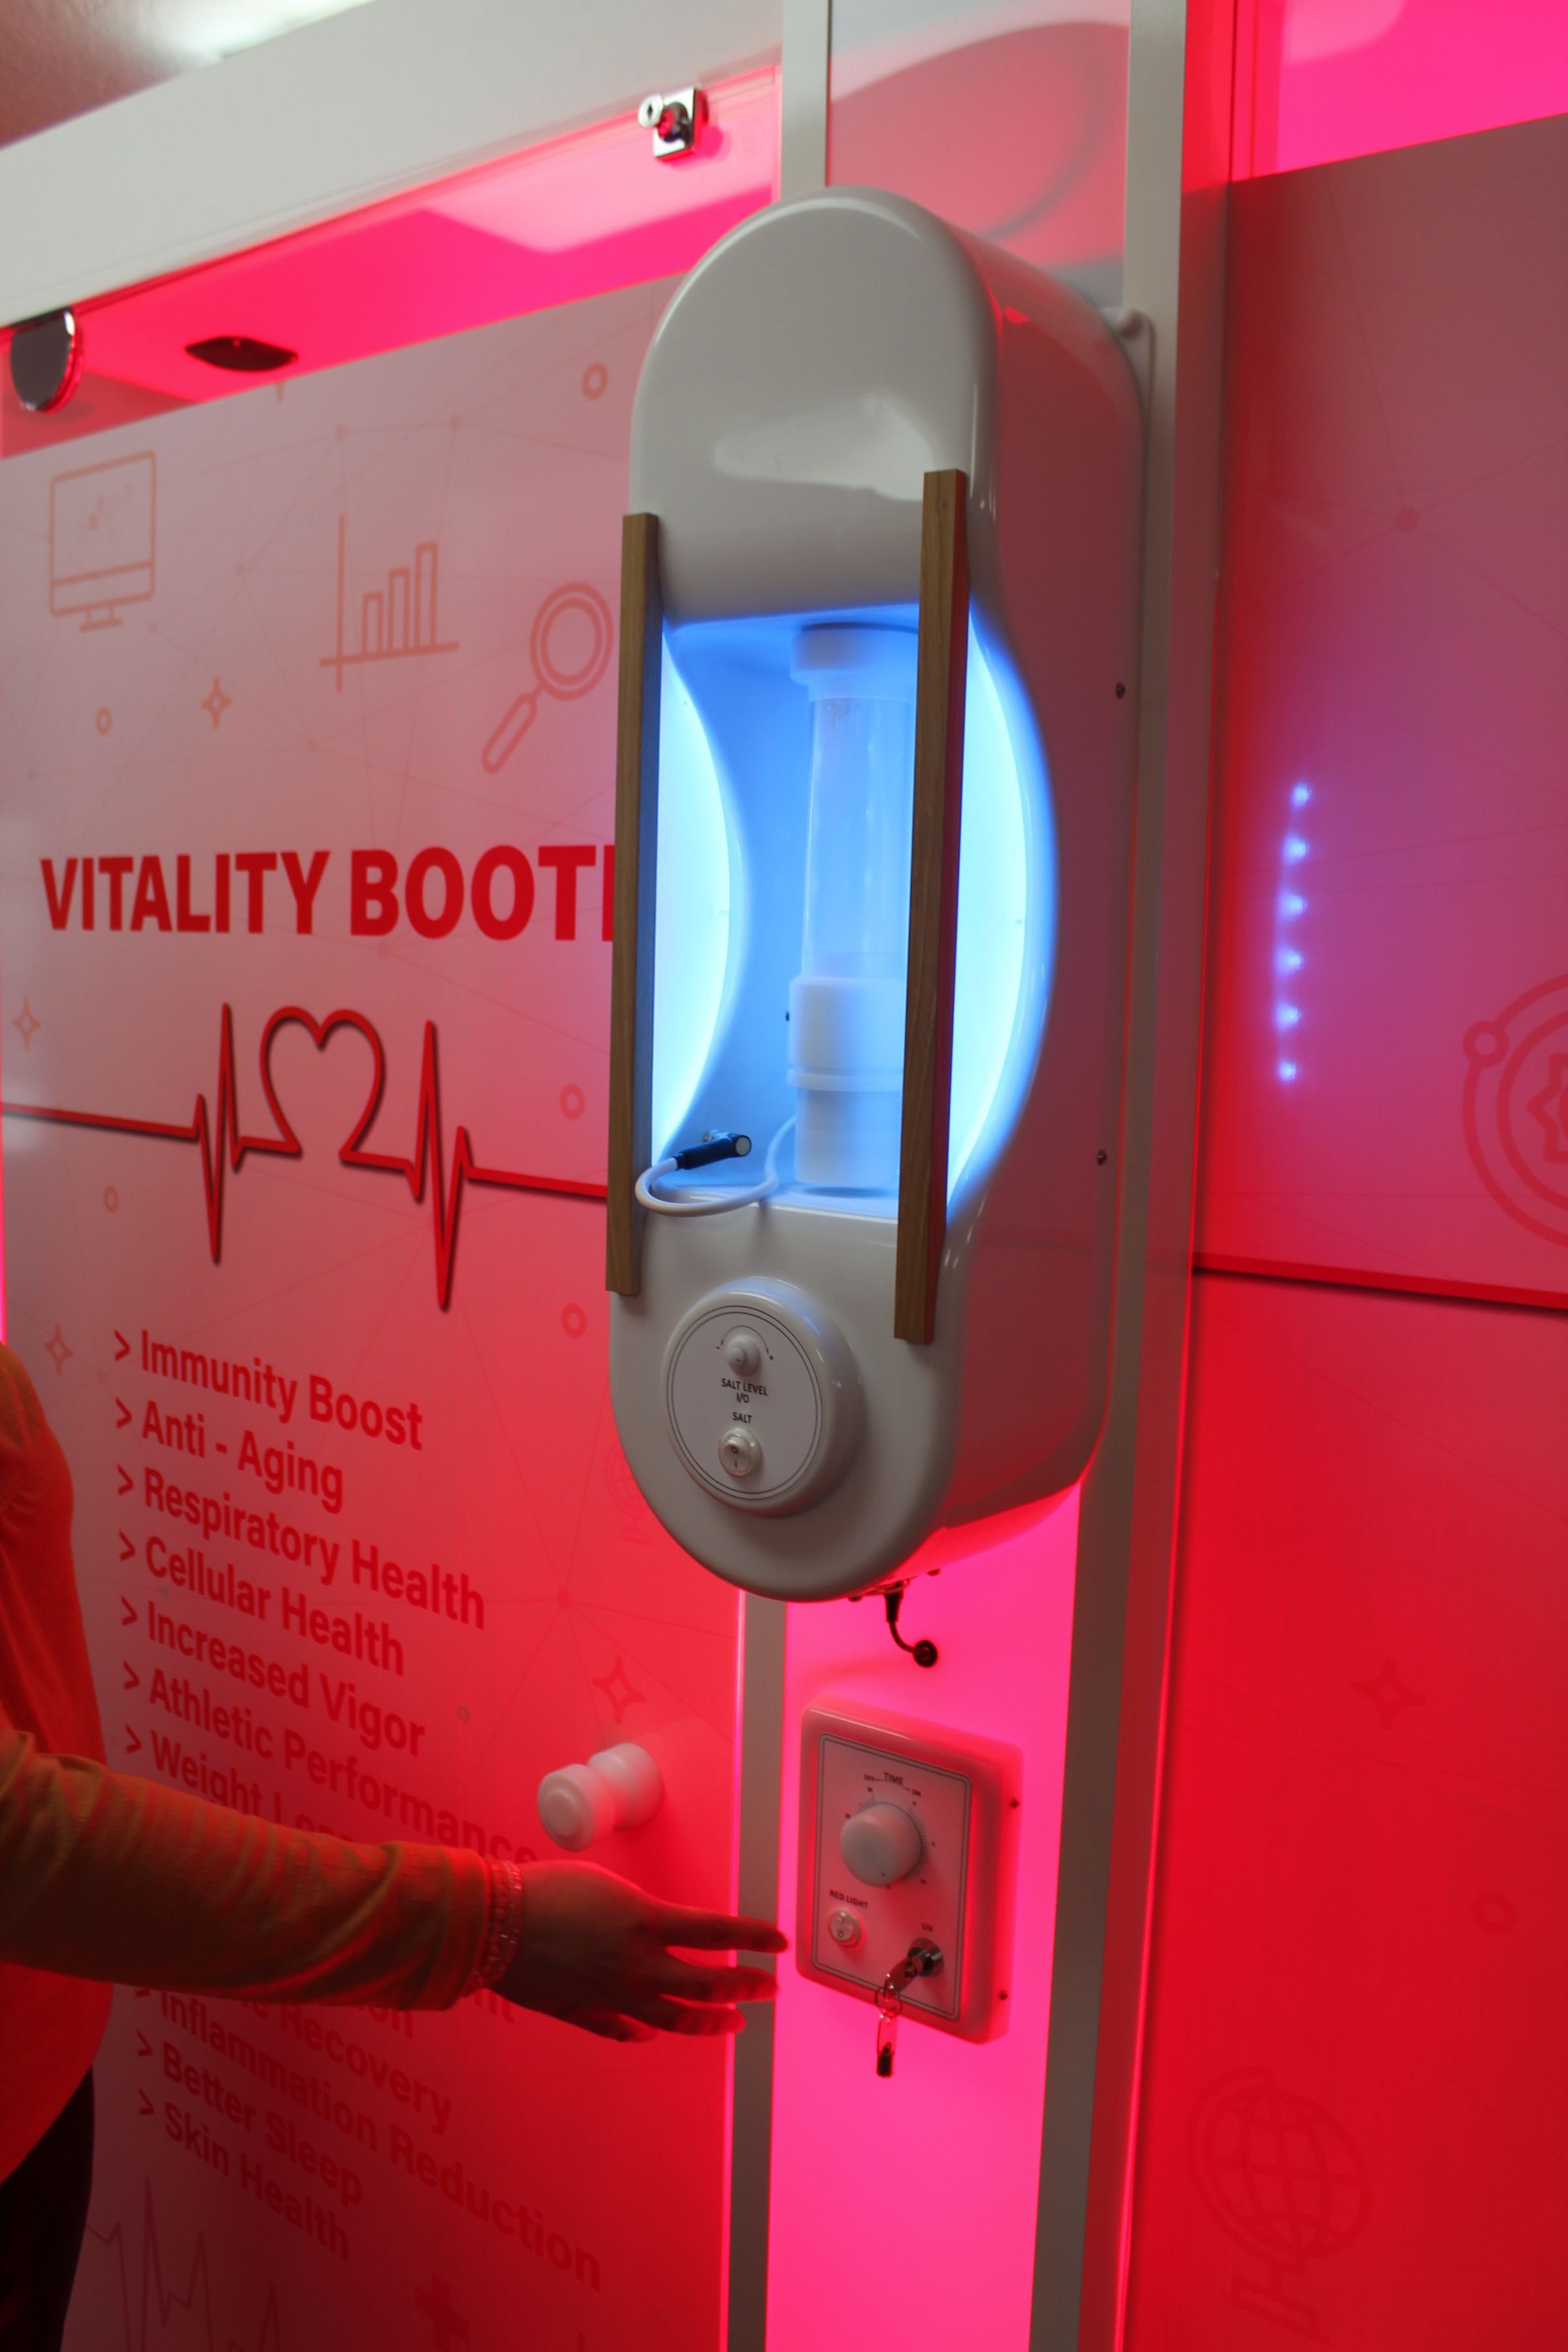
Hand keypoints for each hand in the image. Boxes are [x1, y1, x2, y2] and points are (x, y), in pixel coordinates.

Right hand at [498, 1862, 786, 2041]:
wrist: (492, 1925)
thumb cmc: (545, 1891)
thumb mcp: (605, 1887)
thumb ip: (641, 1915)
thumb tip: (658, 1931)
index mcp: (645, 1922)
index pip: (718, 1930)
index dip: (754, 1936)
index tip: (779, 1942)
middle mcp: (637, 1964)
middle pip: (708, 1982)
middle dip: (747, 1985)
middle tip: (770, 1987)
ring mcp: (614, 1996)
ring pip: (676, 2018)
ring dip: (711, 2021)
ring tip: (734, 2022)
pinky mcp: (586, 2015)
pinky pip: (626, 2031)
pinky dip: (645, 2032)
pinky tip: (654, 2032)